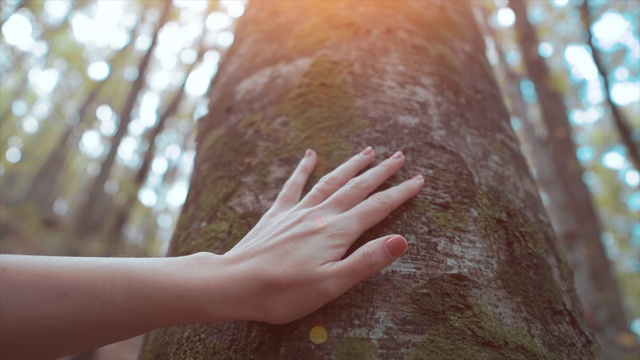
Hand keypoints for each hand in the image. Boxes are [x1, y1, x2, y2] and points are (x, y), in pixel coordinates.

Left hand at [219, 147, 423, 323]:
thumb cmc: (284, 291)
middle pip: (357, 188)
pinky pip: (293, 185)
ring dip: (351, 166)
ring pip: (330, 182)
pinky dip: (304, 168)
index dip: (400, 194)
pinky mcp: (277, 215)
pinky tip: (310, 154)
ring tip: (368, 151)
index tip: (418, 180)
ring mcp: (297, 212)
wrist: (235, 283)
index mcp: (337, 232)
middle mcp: (320, 215)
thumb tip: (402, 240)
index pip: (377, 208)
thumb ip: (367, 260)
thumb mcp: (332, 284)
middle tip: (400, 156)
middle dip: (380, 172)